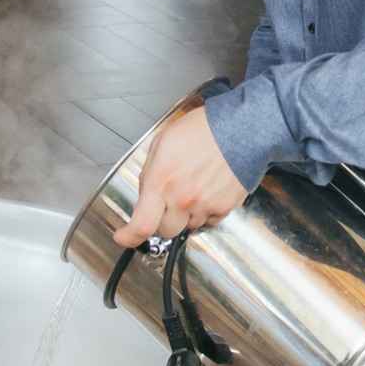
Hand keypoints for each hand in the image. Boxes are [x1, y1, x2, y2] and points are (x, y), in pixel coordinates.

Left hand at [114, 107, 248, 246]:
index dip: (129, 237)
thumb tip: (146, 194)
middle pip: (165, 230)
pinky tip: (207, 189)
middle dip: (162, 218)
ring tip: (194, 186)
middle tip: (169, 199)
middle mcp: (183, 198)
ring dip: (185, 214)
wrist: (240, 128)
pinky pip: (208, 221)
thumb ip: (149, 173)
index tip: (124, 236)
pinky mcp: (223, 208)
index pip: (141, 225)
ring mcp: (205, 206)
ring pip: (187, 226)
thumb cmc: (203, 130)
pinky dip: (205, 211)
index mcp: (162, 181)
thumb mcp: (162, 143)